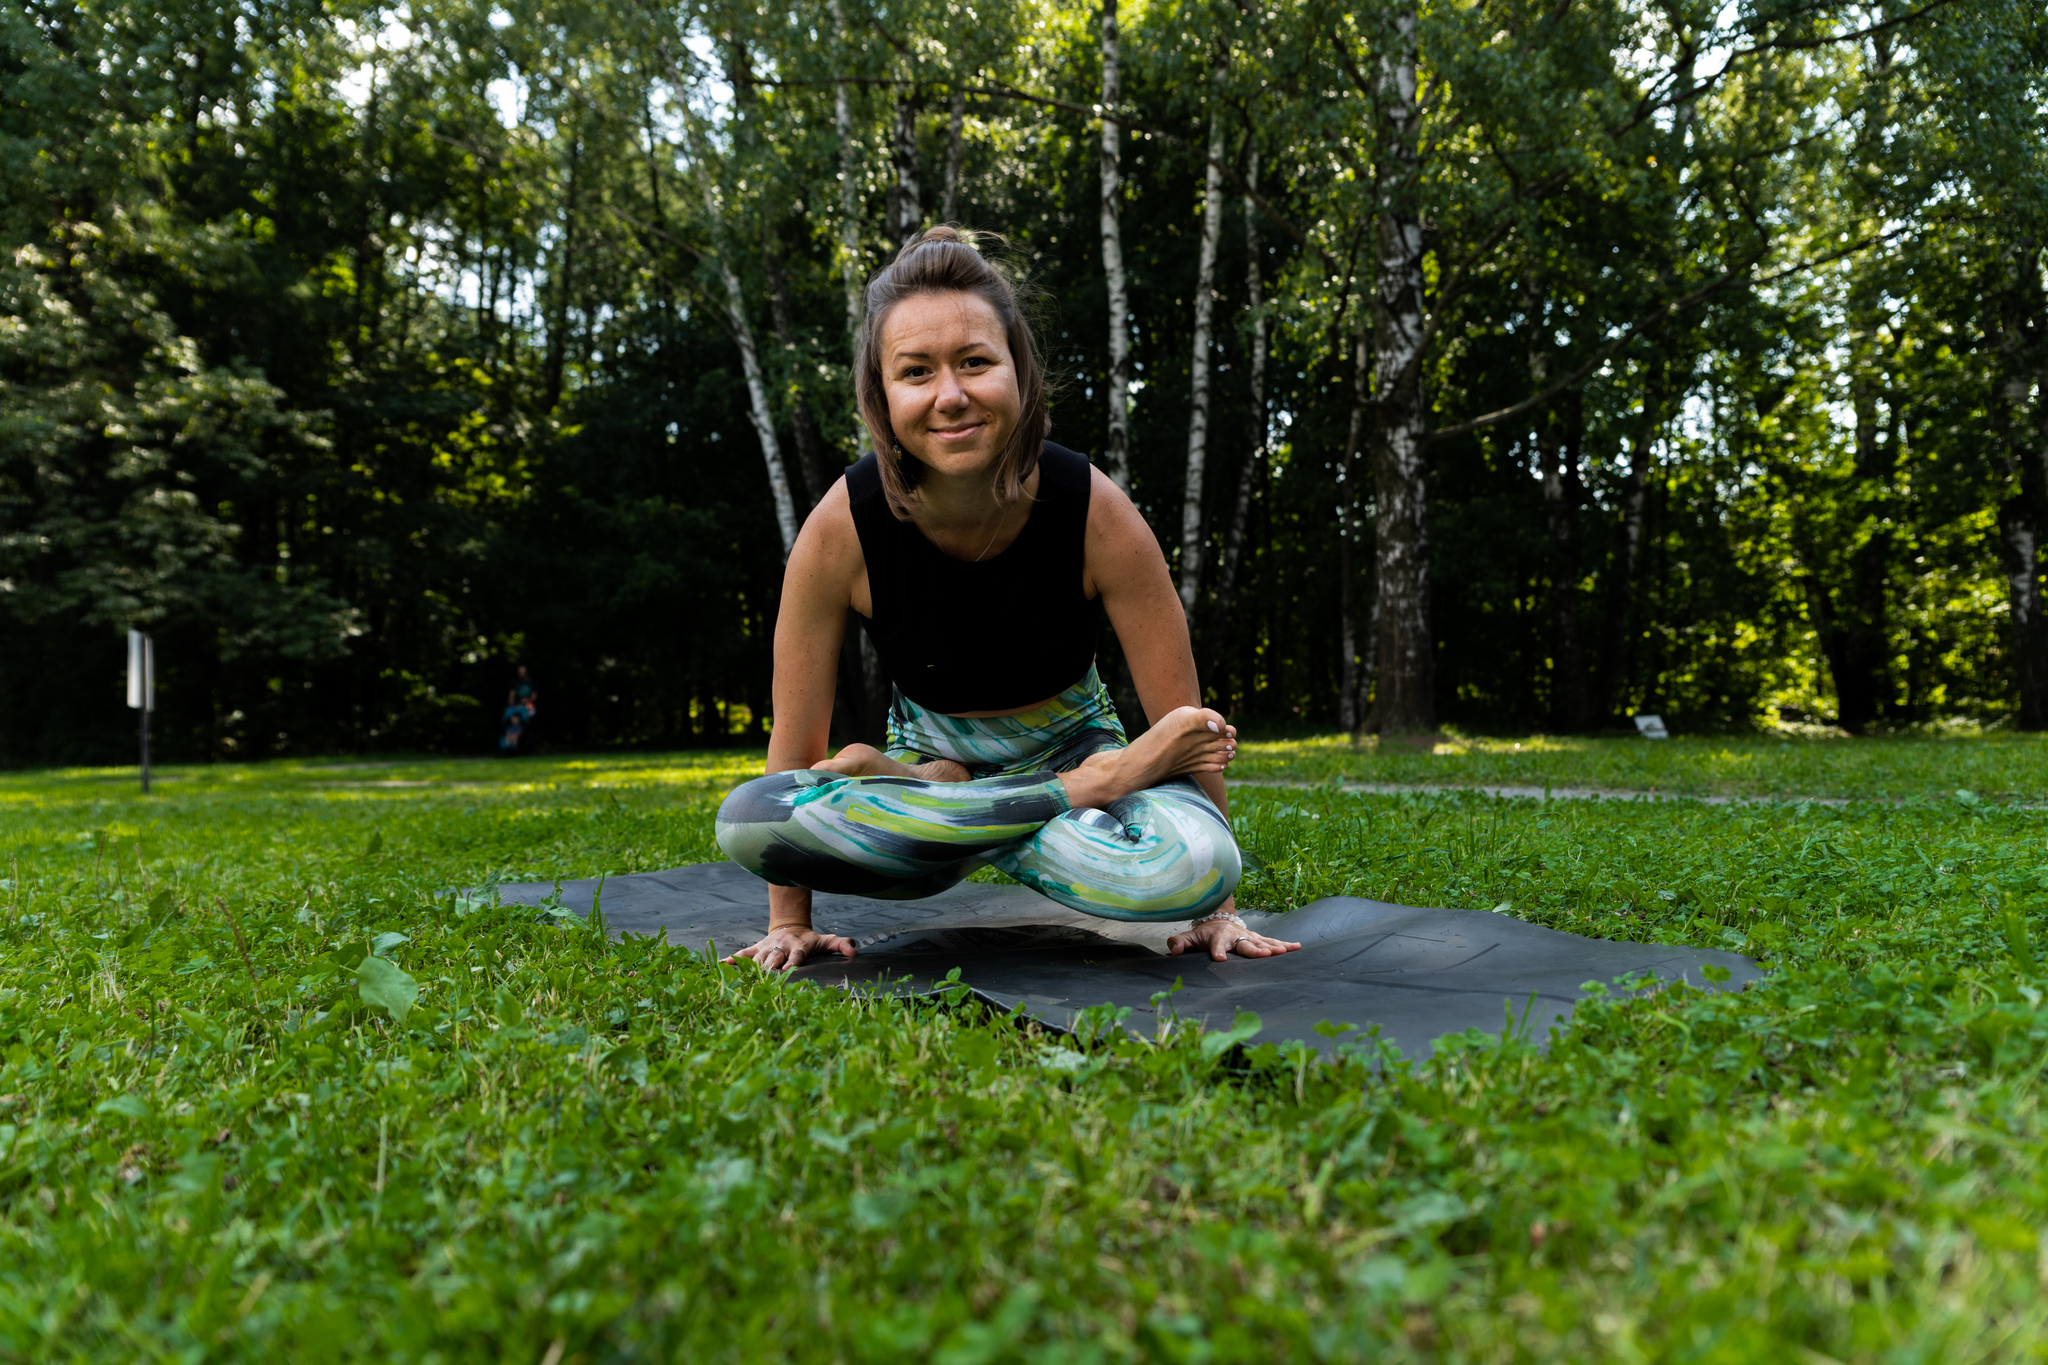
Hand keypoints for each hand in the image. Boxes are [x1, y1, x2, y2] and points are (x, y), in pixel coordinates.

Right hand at [724, 924, 857, 970]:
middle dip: (769, 969)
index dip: (792, 962)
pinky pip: (745, 952)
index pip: (796, 955)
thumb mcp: (827, 941)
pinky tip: (724, 964)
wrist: (790, 926)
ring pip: (758, 958)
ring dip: (752, 968)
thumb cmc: (811, 940)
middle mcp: (782, 946)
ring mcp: (768, 946)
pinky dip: (735, 958)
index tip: (787, 971)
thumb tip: (854, 952)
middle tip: (764, 981)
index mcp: (799, 946)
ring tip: (743, 980)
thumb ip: (841, 945)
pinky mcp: (757, 947)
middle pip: (774, 958)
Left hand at [1167, 908, 1301, 961]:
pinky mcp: (1257, 938)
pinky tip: (1297, 947)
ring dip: (1272, 947)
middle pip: (1244, 944)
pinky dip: (1284, 944)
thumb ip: (1179, 943)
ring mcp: (1248, 936)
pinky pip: (1272, 941)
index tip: (1219, 959)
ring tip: (1283, 952)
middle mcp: (1235, 936)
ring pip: (1262, 941)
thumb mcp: (1188, 937)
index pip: (1216, 944)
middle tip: (1264, 955)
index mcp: (1217, 937)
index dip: (1217, 951)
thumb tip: (1175, 950)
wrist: (1217, 919)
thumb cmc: (1203, 933)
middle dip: (1254, 950)